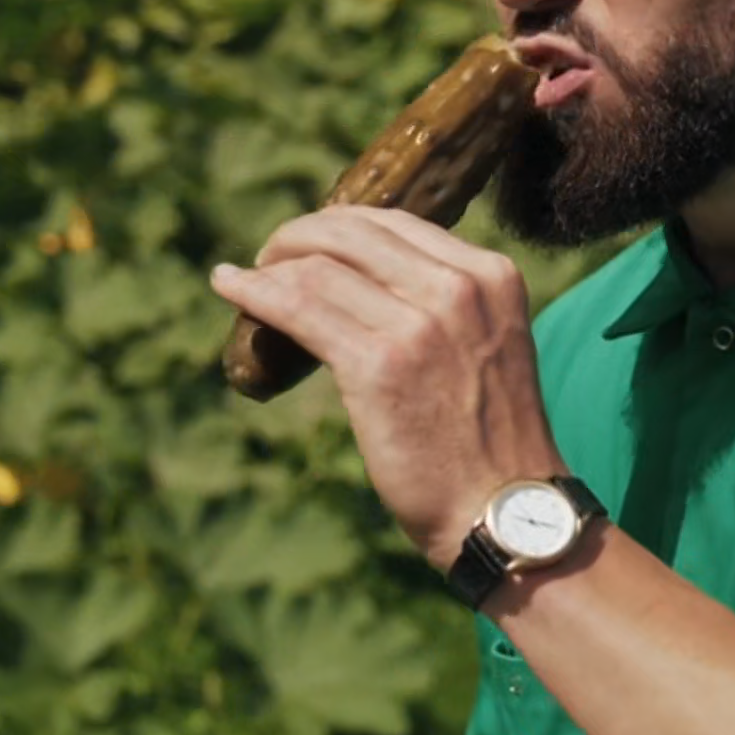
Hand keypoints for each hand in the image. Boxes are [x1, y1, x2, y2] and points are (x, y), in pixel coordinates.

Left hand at [209, 206, 567, 569]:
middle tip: (270, 258)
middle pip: (353, 232)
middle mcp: (460, 288)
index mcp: (491, 275)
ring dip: (270, 268)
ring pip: (319, 268)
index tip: (310, 245)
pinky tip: (229, 287)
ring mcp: (420, 324)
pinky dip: (254, 292)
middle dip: (299, 237)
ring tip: (248, 281)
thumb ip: (447, 307)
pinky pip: (298, 308)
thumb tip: (366, 282)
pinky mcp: (378, 365)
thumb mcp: (487, 347)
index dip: (340, 227)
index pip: (397, 223)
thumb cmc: (490, 442)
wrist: (505, 510)